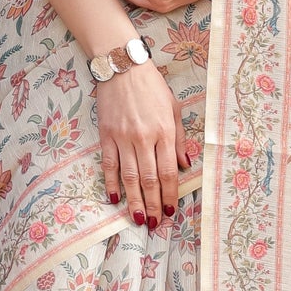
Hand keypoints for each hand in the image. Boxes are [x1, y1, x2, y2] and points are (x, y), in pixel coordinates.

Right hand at [95, 60, 191, 229]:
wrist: (122, 67)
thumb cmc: (152, 86)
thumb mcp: (174, 108)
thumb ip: (180, 138)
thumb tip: (184, 164)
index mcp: (164, 132)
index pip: (168, 171)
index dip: (170, 194)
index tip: (171, 211)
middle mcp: (144, 138)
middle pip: (149, 179)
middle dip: (153, 204)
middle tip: (154, 224)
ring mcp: (123, 138)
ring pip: (129, 177)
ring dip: (133, 200)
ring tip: (137, 219)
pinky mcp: (106, 135)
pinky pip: (108, 164)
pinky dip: (110, 183)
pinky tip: (114, 198)